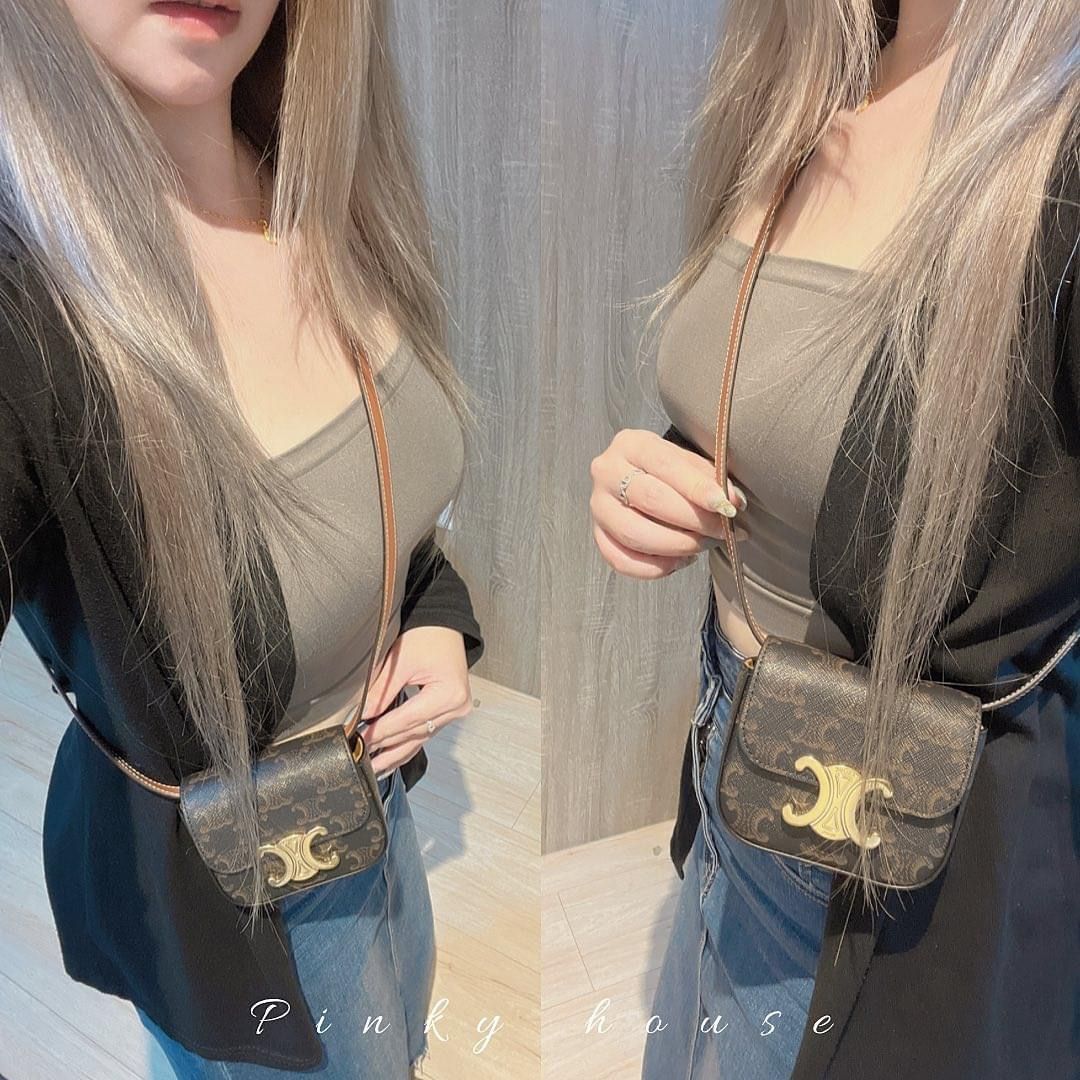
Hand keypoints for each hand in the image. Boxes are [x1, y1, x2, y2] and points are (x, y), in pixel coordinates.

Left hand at [359, 625, 471, 776]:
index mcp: (448, 694)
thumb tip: (361, 716)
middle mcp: (456, 708)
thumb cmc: (428, 636)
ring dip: (394, 754)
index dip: (380, 731)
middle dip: (383, 744)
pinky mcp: (448, 713)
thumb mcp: (400, 661)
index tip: (358, 739)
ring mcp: (455, 713)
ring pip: (419, 740)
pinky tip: (390, 759)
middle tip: (359, 755)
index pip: (406, 720)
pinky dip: (406, 746)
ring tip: (372, 768)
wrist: (444, 625)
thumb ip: (381, 691)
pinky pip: (424, 735)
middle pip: (413, 734)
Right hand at [589, 428, 748, 578]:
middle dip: (692, 520)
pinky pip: (621, 560)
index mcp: (631, 444)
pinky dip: (654, 568)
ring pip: (634, 534)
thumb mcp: (691, 463)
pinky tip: (678, 561)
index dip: (698, 488)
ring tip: (702, 545)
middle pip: (650, 499)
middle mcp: (606, 471)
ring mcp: (598, 506)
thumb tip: (733, 504)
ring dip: (676, 546)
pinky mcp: (597, 535)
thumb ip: (712, 479)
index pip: (666, 466)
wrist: (642, 478)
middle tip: (722, 530)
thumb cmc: (672, 471)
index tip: (726, 505)